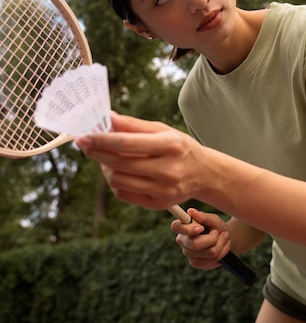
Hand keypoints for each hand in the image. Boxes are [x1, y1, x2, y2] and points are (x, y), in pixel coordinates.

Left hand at [75, 112, 206, 209]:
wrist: (204, 173)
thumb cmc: (178, 147)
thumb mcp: (162, 130)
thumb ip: (133, 125)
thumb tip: (107, 118)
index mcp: (170, 146)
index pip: (127, 144)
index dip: (101, 140)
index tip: (84, 137)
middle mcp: (168, 170)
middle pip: (119, 164)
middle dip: (97, 153)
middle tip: (87, 145)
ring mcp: (163, 190)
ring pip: (118, 181)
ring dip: (105, 168)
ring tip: (106, 158)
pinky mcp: (158, 204)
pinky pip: (124, 194)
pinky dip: (115, 182)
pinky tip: (119, 172)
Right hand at [171, 208, 231, 269]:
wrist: (224, 238)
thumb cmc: (215, 226)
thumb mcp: (213, 219)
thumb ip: (203, 216)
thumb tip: (190, 211)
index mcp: (181, 226)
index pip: (176, 227)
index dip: (188, 229)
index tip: (201, 227)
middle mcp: (182, 240)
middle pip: (195, 244)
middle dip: (213, 238)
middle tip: (218, 232)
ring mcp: (187, 253)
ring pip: (209, 252)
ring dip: (221, 244)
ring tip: (223, 238)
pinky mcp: (195, 263)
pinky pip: (212, 260)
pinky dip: (222, 252)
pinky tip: (222, 247)